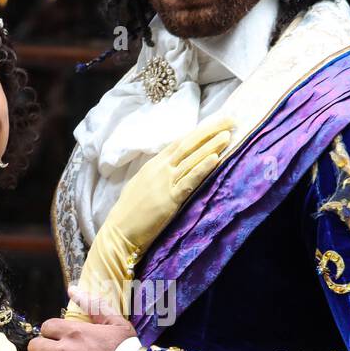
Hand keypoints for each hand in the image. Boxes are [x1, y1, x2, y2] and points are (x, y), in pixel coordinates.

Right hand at [105, 110, 234, 251]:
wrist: (119, 231)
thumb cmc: (130, 211)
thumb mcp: (143, 184)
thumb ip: (158, 174)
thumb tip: (171, 168)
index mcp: (154, 164)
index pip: (180, 142)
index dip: (199, 132)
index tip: (217, 124)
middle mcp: (161, 168)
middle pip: (189, 144)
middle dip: (210, 131)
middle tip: (230, 120)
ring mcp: (165, 182)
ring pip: (191, 159)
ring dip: (211, 146)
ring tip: (227, 135)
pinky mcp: (170, 199)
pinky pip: (189, 180)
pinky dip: (203, 168)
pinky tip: (216, 159)